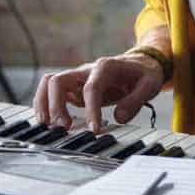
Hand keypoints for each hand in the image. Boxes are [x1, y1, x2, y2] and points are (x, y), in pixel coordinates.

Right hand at [32, 54, 165, 133]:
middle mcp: (88, 70)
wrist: (142, 63)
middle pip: (59, 81)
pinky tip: (48, 121)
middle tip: (65, 127)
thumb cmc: (144, 73)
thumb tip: (119, 118)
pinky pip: (52, 91)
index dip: (91, 109)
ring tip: (48, 125)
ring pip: (49, 83)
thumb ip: (136, 100)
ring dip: (44, 104)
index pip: (92, 87)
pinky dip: (45, 104)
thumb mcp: (150, 85)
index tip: (95, 130)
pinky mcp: (74, 87)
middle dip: (56, 105)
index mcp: (107, 67)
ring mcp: (78, 77)